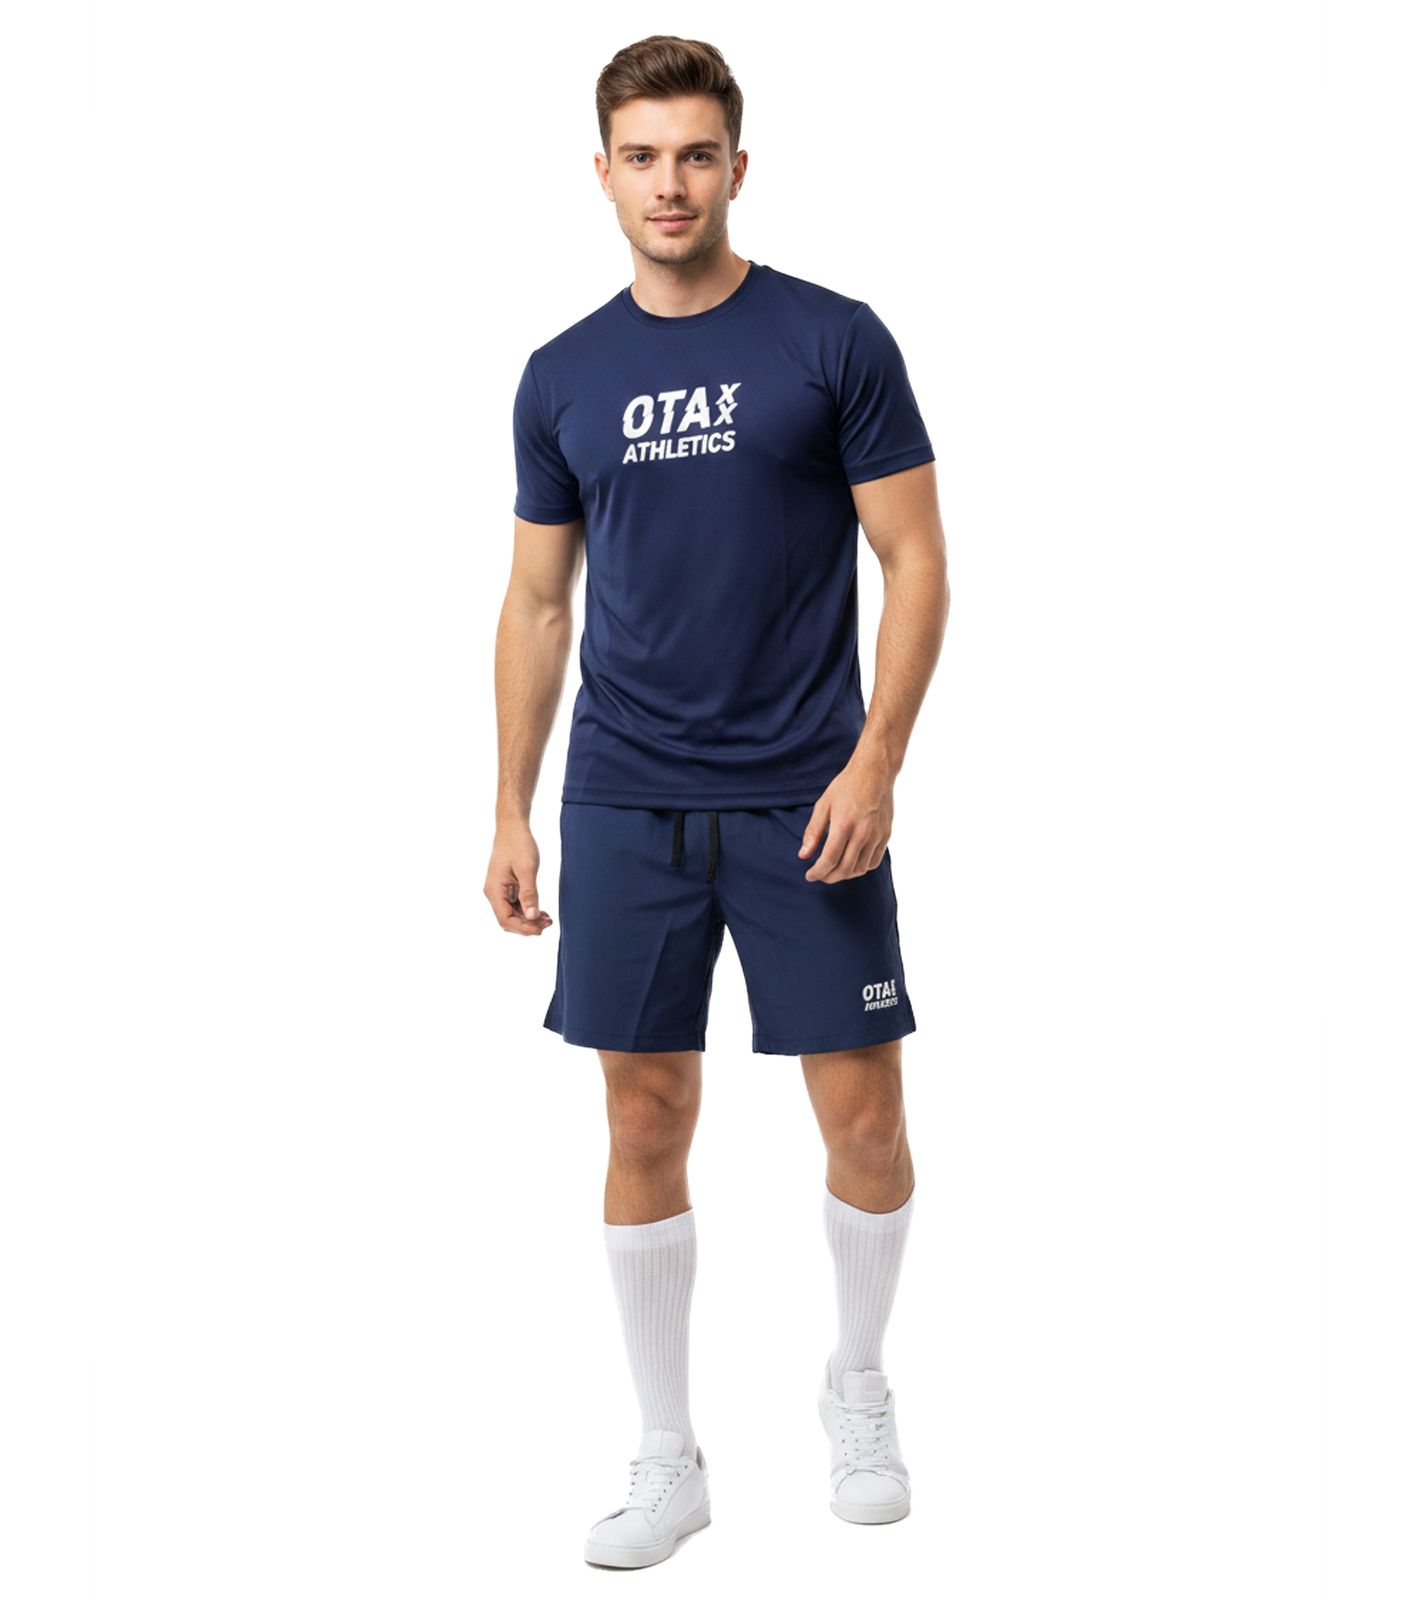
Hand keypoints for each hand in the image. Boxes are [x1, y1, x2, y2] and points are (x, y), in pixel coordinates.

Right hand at [485, 819, 554, 934]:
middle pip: (508, 920)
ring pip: (512, 914)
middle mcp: (493, 893)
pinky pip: (515, 905)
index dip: (523, 928)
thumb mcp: (527, 869)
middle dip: (527, 925)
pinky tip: (541, 911)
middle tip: (548, 924)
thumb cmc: (519, 844)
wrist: (513, 827)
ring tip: (548, 919)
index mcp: (494, 890)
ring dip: (528, 919)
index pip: (505, 919)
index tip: (541, 929)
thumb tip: (531, 917)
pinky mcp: (506, 887)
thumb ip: (529, 894)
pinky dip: (527, 910)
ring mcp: (499, 890)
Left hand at [798, 756, 894, 882]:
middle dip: (829, 877)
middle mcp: (863, 832)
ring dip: (844, 875)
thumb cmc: (846, 787)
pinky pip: (874, 862)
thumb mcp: (823, 805)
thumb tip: (803, 855)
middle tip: (820, 876)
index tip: (809, 875)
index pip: (829, 859)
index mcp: (844, 824)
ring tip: (834, 870)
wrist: (874, 773)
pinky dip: (861, 868)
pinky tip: (851, 863)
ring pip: (860, 869)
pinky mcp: (886, 835)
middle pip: (845, 869)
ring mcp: (877, 835)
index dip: (817, 872)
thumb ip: (813, 832)